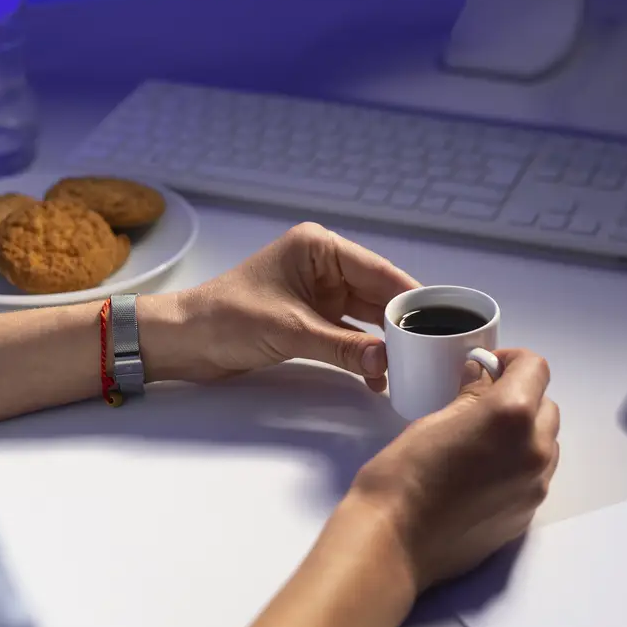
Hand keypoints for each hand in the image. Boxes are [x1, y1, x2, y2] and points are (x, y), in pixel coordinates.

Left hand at [171, 222, 419, 389]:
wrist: (184, 341)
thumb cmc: (227, 319)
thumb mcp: (291, 331)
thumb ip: (343, 347)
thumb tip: (387, 362)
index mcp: (320, 249)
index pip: (379, 271)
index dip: (410, 297)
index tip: (442, 321)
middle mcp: (324, 266)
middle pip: (377, 295)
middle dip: (401, 324)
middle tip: (435, 351)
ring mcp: (318, 294)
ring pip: (366, 318)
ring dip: (383, 343)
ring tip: (413, 367)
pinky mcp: (310, 319)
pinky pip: (348, 336)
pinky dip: (362, 354)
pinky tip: (379, 377)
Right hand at [346, 349, 559, 590]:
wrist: (394, 542)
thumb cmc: (403, 476)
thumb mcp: (435, 419)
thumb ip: (471, 394)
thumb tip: (482, 375)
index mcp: (512, 415)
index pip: (536, 368)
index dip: (512, 360)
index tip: (490, 367)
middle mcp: (534, 450)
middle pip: (547, 406)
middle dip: (520, 397)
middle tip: (481, 403)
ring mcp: (535, 487)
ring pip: (545, 443)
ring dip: (524, 433)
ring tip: (483, 440)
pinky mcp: (527, 516)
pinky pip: (535, 477)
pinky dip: (519, 465)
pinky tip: (482, 473)